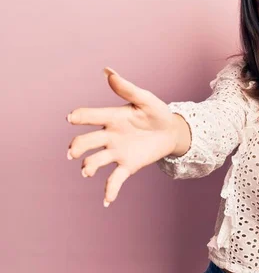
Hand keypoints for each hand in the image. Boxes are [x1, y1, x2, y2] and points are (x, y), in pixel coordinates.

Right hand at [67, 68, 178, 206]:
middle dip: (78, 147)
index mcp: (111, 117)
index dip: (79, 117)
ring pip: (96, 161)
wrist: (172, 131)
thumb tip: (108, 71)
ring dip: (89, 167)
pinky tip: (107, 201)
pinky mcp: (128, 165)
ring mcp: (117, 152)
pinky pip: (115, 180)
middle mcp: (109, 135)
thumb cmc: (156, 112)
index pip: (90, 117)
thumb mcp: (145, 99)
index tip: (71, 118)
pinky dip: (110, 191)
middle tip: (74, 152)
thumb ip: (127, 88)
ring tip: (87, 171)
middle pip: (86, 142)